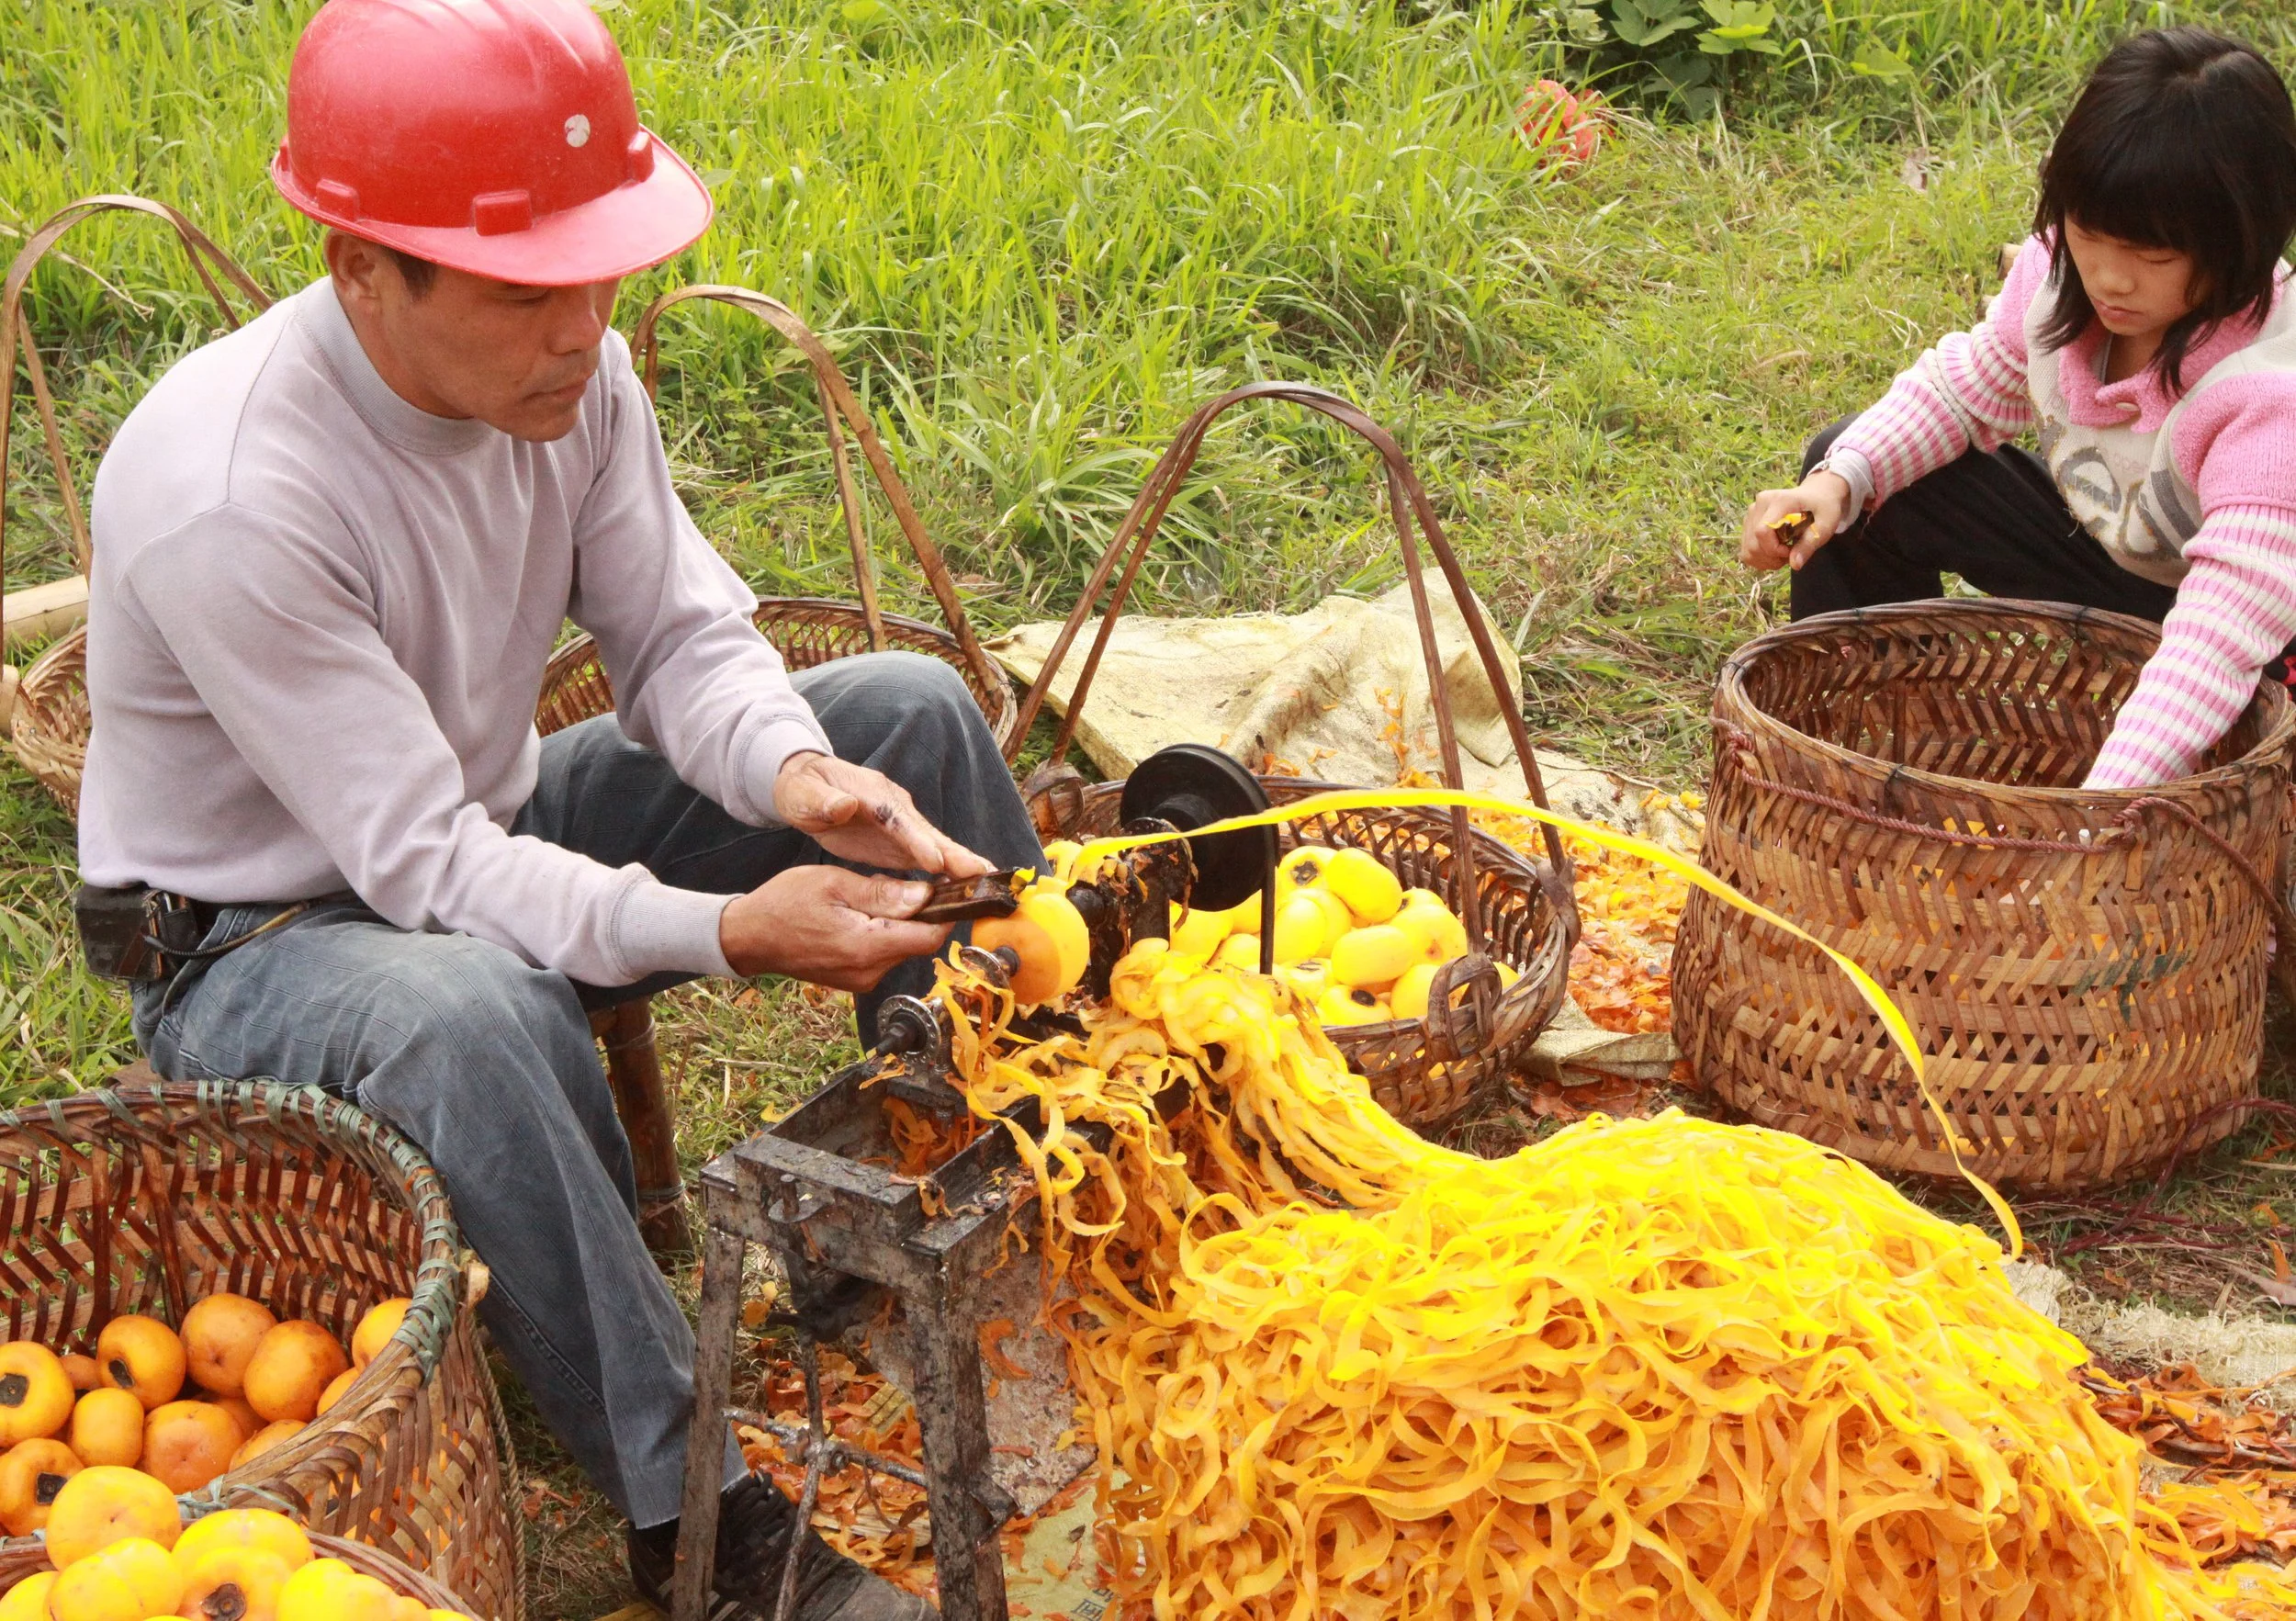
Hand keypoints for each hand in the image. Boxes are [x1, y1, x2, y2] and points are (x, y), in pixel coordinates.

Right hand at [718, 865, 951, 987]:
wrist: (749, 937)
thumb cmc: (785, 903)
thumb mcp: (835, 883)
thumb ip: (883, 893)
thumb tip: (926, 896)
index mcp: (865, 946)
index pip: (930, 937)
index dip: (946, 912)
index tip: (948, 889)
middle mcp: (868, 971)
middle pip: (919, 942)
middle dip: (920, 913)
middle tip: (901, 884)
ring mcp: (861, 980)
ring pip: (902, 948)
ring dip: (900, 922)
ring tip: (871, 896)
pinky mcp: (855, 980)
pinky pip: (884, 955)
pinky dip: (884, 933)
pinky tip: (861, 914)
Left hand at [772, 752, 991, 877]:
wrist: (808, 786)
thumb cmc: (803, 790)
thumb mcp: (802, 794)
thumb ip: (821, 801)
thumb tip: (844, 805)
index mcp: (873, 794)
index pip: (897, 818)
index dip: (917, 840)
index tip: (935, 861)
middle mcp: (896, 808)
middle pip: (927, 832)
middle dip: (954, 853)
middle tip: (982, 873)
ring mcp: (902, 825)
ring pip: (935, 846)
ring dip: (961, 864)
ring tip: (987, 881)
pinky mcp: (901, 843)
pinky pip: (929, 858)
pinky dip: (949, 872)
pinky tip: (967, 888)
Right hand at [1741, 471, 1852, 571]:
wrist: (1817, 494)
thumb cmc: (1823, 509)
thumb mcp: (1824, 526)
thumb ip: (1809, 545)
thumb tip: (1795, 565)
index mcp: (1779, 501)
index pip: (1763, 531)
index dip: (1774, 549)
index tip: (1791, 551)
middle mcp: (1760, 504)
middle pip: (1753, 543)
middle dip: (1771, 557)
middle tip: (1791, 554)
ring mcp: (1752, 512)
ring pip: (1748, 549)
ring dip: (1765, 559)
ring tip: (1784, 553)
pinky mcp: (1749, 521)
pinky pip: (1746, 548)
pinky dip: (1759, 558)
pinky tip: (1774, 553)